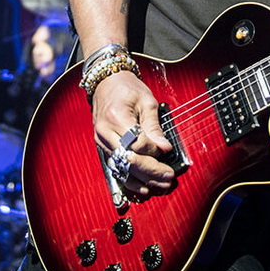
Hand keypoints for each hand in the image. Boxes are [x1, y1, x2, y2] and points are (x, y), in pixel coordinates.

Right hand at [90, 70, 176, 195]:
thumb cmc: (127, 89)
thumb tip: (164, 148)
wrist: (107, 83)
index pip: (136, 143)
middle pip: (128, 159)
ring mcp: (101, 141)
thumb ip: (154, 127)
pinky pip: (116, 167)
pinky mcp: (102, 147)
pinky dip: (130, 179)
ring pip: (122, 167)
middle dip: (150, 170)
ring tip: (160, 185)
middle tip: (168, 177)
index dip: (153, 150)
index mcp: (116, 116)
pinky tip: (142, 187)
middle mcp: (105, 131)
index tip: (166, 151)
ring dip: (142, 179)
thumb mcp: (146, 102)